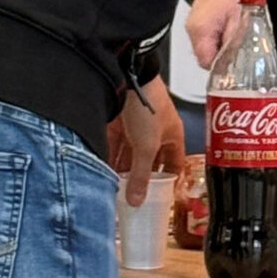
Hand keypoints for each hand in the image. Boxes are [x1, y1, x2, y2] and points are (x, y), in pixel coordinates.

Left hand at [110, 79, 183, 206]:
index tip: (159, 196)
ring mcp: (136, 126)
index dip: (168, 180)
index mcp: (172, 135)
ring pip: (129, 154)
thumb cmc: (148, 104)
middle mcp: (155, 131)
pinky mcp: (118, 122)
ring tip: (114, 188)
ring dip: (122, 170)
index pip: (174, 163)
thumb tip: (138, 199)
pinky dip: (109, 158)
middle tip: (131, 195)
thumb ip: (141, 174)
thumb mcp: (147, 146)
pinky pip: (114, 145)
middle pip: (149, 161)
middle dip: (139, 177)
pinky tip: (102, 171)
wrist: (128, 78)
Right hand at [186, 0, 247, 70]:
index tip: (230, 64)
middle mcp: (191, 28)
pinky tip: (224, 30)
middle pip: (202, 56)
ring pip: (202, 48)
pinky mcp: (194, 20)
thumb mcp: (237, 24)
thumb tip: (228, 62)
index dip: (219, 66)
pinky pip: (202, 38)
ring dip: (216, 47)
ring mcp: (191, 24)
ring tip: (229, 35)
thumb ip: (231, 45)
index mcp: (200, 30)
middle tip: (233, 49)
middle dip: (217, 56)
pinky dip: (213, 38)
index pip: (205, 61)